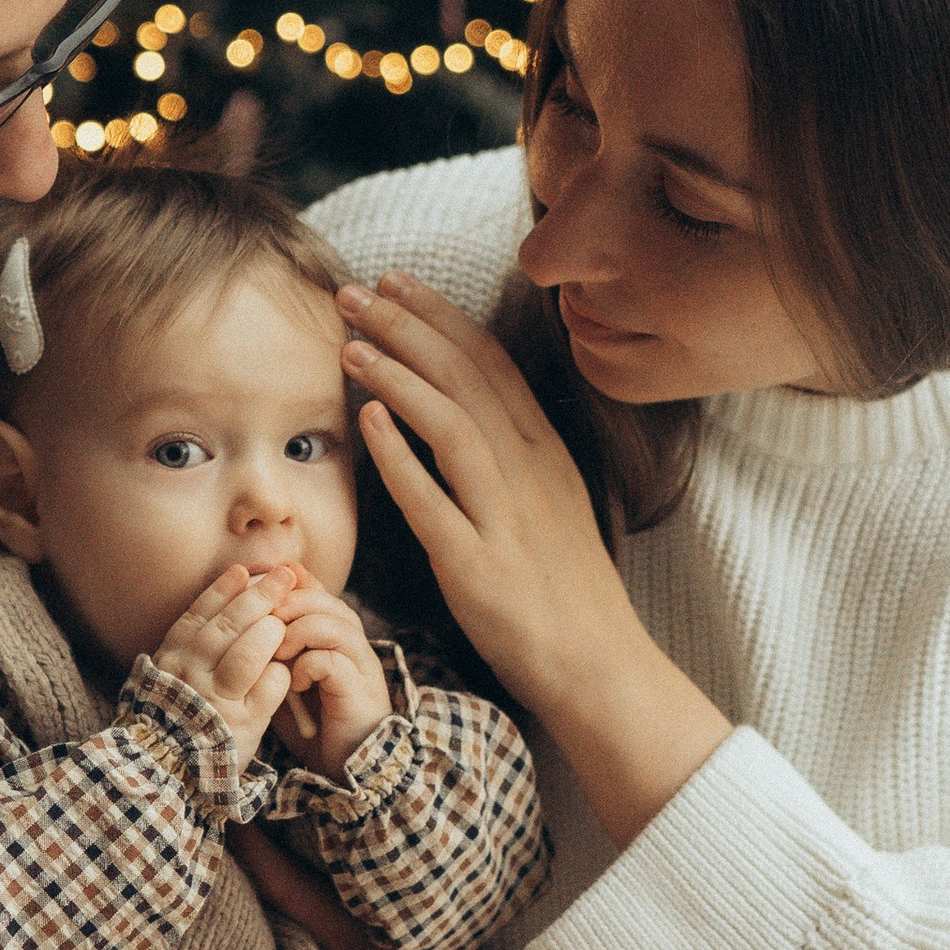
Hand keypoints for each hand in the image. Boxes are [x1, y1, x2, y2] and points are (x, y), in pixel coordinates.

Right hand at [148, 564, 298, 758]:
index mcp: (172, 658)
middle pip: (227, 627)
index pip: (198, 615)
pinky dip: (281, 672)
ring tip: (284, 622)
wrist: (171, 769)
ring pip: (247, 654)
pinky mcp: (242, 723)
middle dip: (259, 597)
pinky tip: (287, 667)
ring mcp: (215, 700)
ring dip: (270, 632)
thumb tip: (231, 589)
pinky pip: (268, 687)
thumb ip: (196, 640)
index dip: (223, 590)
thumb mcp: (174, 673)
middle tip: (284, 577)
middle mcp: (190, 675)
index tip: (245, 571)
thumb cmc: (181, 713)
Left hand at [266, 577, 390, 778]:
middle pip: (320, 598)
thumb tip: (238, 620)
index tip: (251, 603)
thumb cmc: (311, 718)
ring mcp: (358, 661)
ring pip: (329, 622)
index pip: (309, 586)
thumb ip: (272, 647)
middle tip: (259, 627)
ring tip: (277, 655)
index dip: (279, 588)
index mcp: (331, 629)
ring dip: (295, 634)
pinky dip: (306, 666)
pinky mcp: (359, 686)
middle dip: (283, 606)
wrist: (344, 761)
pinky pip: (331, 659)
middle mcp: (350, 638)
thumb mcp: (285, 675)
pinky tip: (294, 684)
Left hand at [336, 271, 731, 849]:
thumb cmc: (566, 590)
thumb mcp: (552, 503)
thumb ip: (512, 455)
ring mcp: (507, 517)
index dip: (440, 317)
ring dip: (399, 376)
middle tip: (354, 291)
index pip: (489, 364)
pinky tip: (366, 421)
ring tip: (350, 343)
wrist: (599, 666)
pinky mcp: (480, 568)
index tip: (395, 282)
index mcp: (545, 453)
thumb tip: (467, 409)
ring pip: (453, 424)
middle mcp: (530, 472)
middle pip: (466, 378)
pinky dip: (400, 456)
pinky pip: (436, 502)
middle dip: (407, 327)